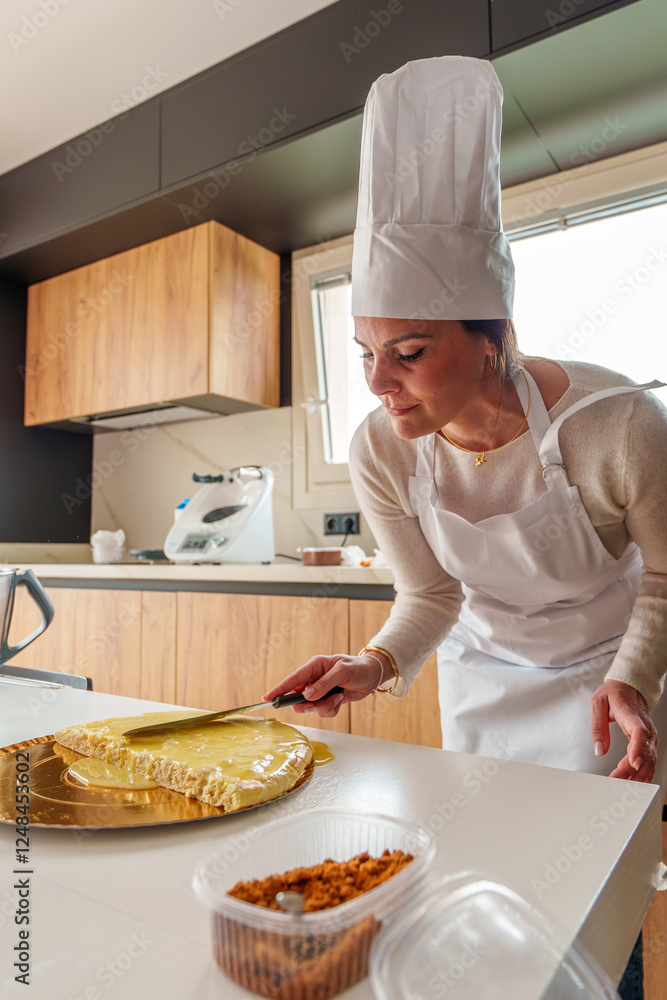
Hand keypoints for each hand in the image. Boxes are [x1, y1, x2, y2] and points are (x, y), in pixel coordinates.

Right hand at [262, 654, 384, 717]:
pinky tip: (341, 700)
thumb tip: (307, 694)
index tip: (268, 698)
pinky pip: (322, 711)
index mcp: (314, 666)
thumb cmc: (358, 668)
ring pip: (311, 707)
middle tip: (319, 702)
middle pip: (299, 698)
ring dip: (325, 706)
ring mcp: (319, 691)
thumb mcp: (343, 672)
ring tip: (338, 698)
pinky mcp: (326, 700)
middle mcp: (314, 679)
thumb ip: (324, 683)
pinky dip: (332, 709)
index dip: (280, 689)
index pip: (293, 679)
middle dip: (309, 704)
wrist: (372, 676)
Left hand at [589, 680, 657, 780]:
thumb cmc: (613, 694)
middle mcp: (645, 726)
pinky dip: (646, 771)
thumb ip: (598, 727)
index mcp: (631, 715)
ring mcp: (649, 734)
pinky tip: (639, 781)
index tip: (633, 763)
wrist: (629, 687)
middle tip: (618, 781)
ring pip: (651, 758)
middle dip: (633, 769)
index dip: (638, 749)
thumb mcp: (597, 704)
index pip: (639, 733)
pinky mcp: (649, 740)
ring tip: (626, 786)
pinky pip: (651, 758)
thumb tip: (599, 750)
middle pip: (645, 751)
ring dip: (640, 774)